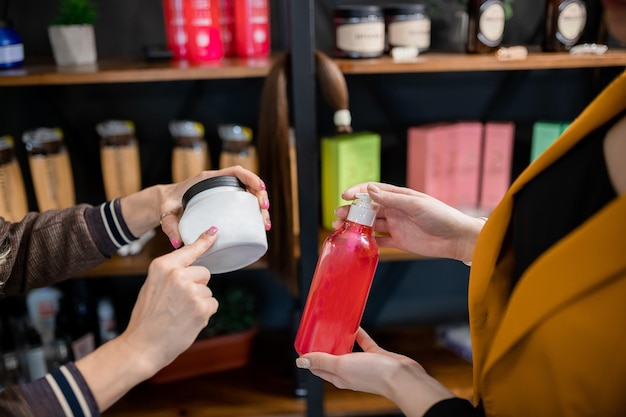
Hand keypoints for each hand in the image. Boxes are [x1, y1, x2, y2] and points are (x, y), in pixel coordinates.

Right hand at [75, 227, 220, 409]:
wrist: (142, 347)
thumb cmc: (147, 319)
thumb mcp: (152, 287)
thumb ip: (171, 274)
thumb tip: (191, 269)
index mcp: (162, 266)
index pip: (189, 250)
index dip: (204, 241)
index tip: (215, 231)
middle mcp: (177, 274)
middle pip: (204, 272)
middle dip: (197, 286)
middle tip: (178, 304)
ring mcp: (191, 290)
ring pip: (208, 291)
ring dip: (199, 303)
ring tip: (179, 315)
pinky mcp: (202, 307)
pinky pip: (212, 304)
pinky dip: (204, 314)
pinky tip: (187, 322)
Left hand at [121, 165, 270, 248]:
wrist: (164, 201)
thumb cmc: (166, 204)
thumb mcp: (166, 213)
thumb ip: (169, 226)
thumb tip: (178, 242)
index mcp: (207, 179)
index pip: (235, 171)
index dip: (251, 178)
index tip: (260, 189)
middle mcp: (217, 182)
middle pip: (247, 183)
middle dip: (260, 195)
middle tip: (264, 211)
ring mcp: (222, 191)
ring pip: (247, 194)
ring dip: (260, 206)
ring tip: (265, 224)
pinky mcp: (223, 200)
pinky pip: (243, 202)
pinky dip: (253, 212)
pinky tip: (258, 225)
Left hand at [296, 328, 454, 416]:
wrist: (402, 377)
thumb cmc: (374, 375)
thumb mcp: (342, 365)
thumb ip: (322, 361)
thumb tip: (301, 363)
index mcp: (339, 377)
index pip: (318, 367)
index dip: (309, 357)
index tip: (303, 343)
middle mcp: (349, 372)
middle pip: (331, 358)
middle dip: (323, 347)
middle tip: (317, 331)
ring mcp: (363, 365)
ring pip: (347, 350)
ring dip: (340, 340)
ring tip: (334, 327)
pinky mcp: (376, 357)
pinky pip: (364, 343)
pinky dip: (358, 334)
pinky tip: (355, 326)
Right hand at [333, 182, 484, 261]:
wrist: (457, 238)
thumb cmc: (440, 216)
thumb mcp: (415, 205)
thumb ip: (391, 199)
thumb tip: (369, 190)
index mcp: (399, 196)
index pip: (373, 190)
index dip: (357, 192)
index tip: (345, 196)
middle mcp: (395, 209)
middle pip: (367, 209)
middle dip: (351, 211)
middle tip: (337, 215)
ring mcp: (396, 225)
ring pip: (370, 224)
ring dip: (356, 226)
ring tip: (341, 228)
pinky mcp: (399, 241)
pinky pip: (379, 241)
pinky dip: (367, 242)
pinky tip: (356, 244)